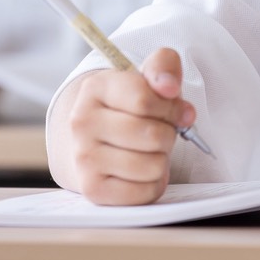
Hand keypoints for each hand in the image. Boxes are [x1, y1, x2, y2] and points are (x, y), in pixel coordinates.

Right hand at [57, 48, 195, 204]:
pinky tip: (142, 171)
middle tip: (159, 131)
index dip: (172, 107)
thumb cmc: (128, 107)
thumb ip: (164, 67)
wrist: (93, 139)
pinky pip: (147, 192)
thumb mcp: (145, 76)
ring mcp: (84, 158)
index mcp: (96, 88)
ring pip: (153, 165)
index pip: (145, 99)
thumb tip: (170, 88)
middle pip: (153, 135)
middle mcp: (82, 122)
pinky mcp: (93, 190)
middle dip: (168, 134)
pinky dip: (155, 183)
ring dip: (162, 159)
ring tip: (149, 150)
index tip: (177, 110)